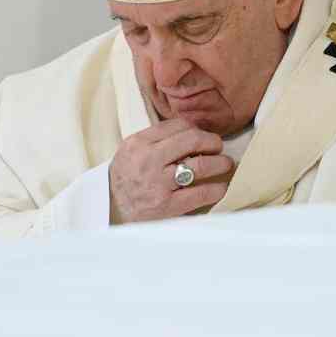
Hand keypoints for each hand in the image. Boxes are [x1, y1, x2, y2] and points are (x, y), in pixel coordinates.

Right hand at [108, 118, 232, 223]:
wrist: (110, 210)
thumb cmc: (124, 179)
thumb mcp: (130, 151)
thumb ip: (155, 140)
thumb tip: (191, 131)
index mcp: (139, 143)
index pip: (177, 125)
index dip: (196, 128)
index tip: (203, 135)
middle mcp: (148, 160)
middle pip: (192, 139)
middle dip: (212, 141)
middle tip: (218, 146)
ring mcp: (158, 183)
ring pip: (201, 165)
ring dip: (220, 163)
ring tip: (226, 164)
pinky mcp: (167, 205)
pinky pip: (200, 193)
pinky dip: (216, 189)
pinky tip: (221, 188)